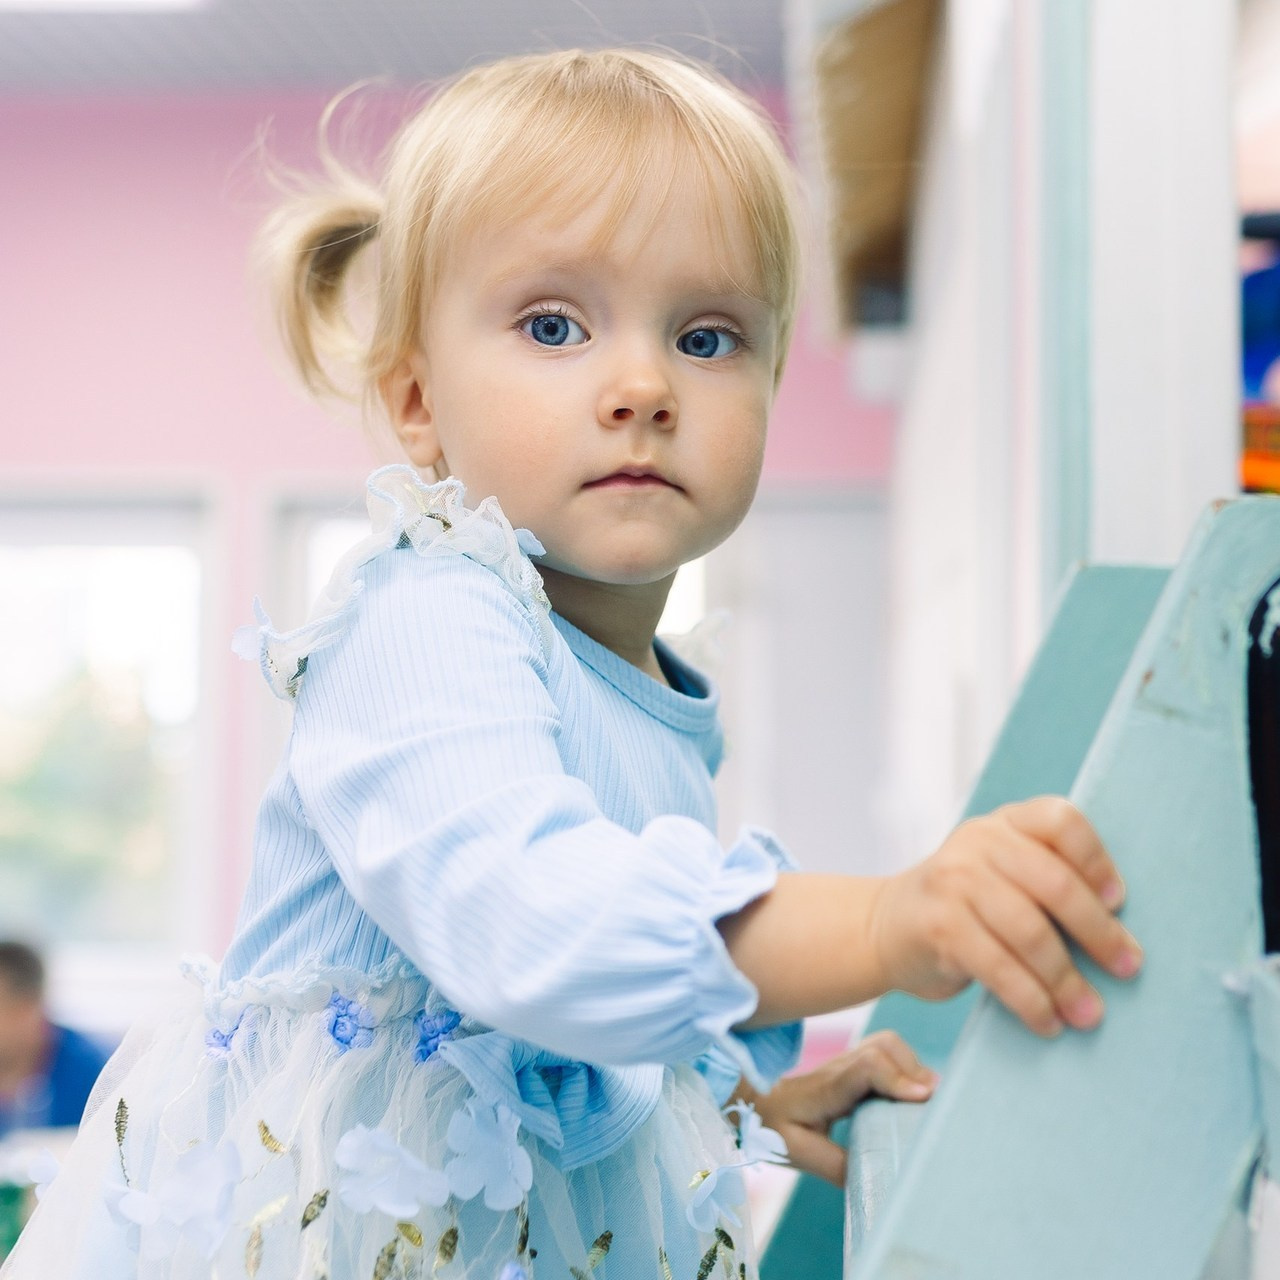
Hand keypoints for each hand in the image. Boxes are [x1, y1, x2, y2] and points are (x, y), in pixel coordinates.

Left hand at [747, 1031, 936, 1185]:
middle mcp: (839, 1068)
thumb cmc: (774, 1129)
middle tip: (931, 1104)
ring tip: (925, 1100)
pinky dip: (906, 1066)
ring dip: (912, 1066)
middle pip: (883, 1047)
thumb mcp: (799, 1154)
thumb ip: (834, 1166)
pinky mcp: (854, 1064)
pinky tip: (912, 1093)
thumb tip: (873, 1177)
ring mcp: (847, 1061)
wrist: (754, 1102)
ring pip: (887, 1044)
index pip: (865, 1067)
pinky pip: (886, 1051)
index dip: (897, 1078)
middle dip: (913, 1071)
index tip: (923, 1098)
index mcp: (826, 1089)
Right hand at [868, 797, 1142, 1036]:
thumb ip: (1048, 879)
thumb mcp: (1002, 872)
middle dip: (1099, 932)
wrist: (887, 926)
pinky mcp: (939, 926)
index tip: (1119, 903)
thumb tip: (1121, 936)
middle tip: (1127, 967)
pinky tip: (1047, 1022)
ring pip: (1031, 933)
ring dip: (1067, 981)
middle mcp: (977, 842)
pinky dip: (1031, 1001)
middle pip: (1055, 883)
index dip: (1097, 861)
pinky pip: (1000, 969)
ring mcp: (953, 881)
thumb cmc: (968, 906)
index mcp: (1004, 823)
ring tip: (1089, 1013)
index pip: (1060, 821)